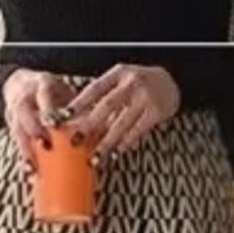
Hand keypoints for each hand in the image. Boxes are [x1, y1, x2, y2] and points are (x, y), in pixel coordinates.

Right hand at [1, 69, 76, 172]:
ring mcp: (14, 114)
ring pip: (18, 133)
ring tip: (34, 170)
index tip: (55, 123)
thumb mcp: (64, 91)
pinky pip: (17, 145)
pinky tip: (31, 175)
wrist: (20, 85)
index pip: (43, 96)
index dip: (48, 110)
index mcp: (40, 86)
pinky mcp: (12, 129)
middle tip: (45, 145)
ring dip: (26, 152)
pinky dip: (25, 159)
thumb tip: (105, 127)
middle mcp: (24, 99)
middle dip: (34, 130)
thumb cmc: (52, 92)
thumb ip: (81, 108)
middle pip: (25, 115)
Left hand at [56, 64, 180, 164]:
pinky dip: (125, 144)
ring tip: (94, 159)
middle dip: (89, 126)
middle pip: (106, 107)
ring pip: (121, 124)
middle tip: (75, 141)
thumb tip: (76, 117)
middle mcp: (131, 83)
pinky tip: (115, 154)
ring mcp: (145, 97)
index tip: (63, 117)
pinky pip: (137, 131)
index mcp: (118, 74)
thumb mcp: (121, 80)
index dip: (77, 104)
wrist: (171, 81)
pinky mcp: (156, 112)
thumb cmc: (141, 83)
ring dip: (106, 143)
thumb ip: (103, 94)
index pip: (94, 89)